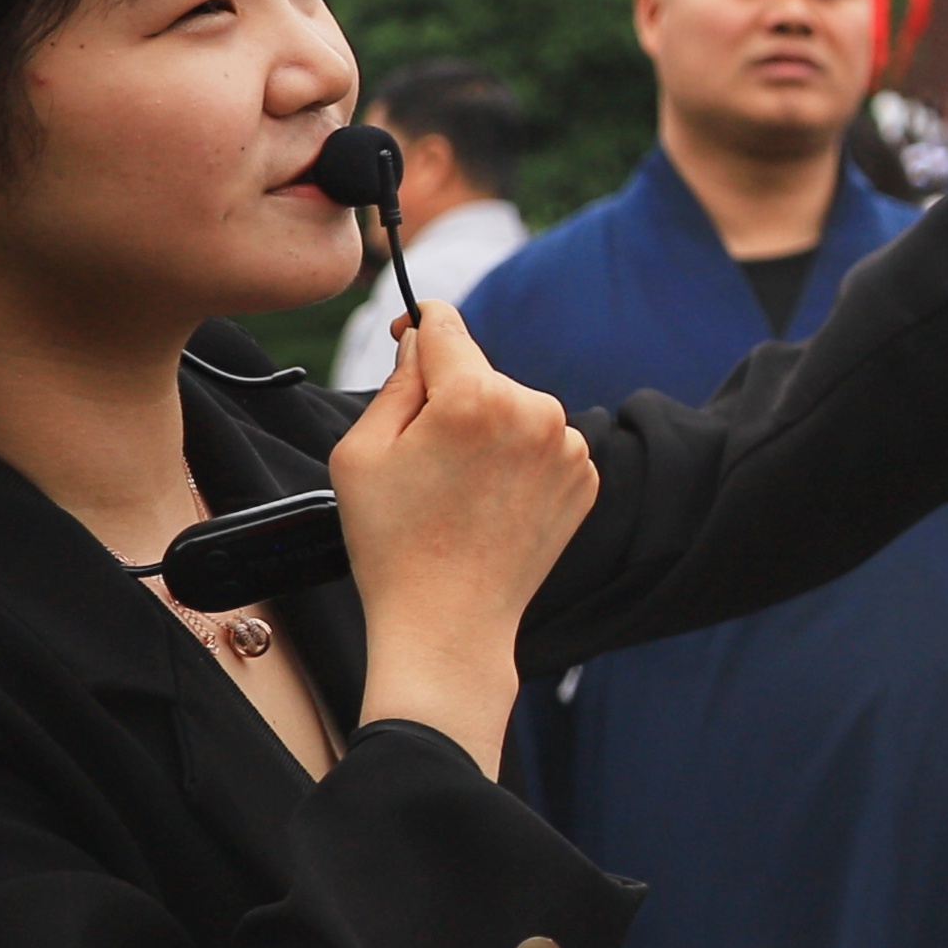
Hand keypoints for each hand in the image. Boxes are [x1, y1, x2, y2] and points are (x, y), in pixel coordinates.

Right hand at [334, 294, 600, 753]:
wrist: (449, 622)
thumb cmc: (393, 542)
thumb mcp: (362, 451)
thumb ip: (396, 383)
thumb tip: (422, 342)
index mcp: (477, 396)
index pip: (446, 326)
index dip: (418, 325)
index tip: (404, 334)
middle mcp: (536, 411)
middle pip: (480, 373)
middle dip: (448, 398)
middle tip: (421, 459)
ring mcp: (569, 447)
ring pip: (513, 409)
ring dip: (487, 429)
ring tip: (457, 490)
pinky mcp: (586, 478)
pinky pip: (541, 445)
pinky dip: (516, 460)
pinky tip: (490, 504)